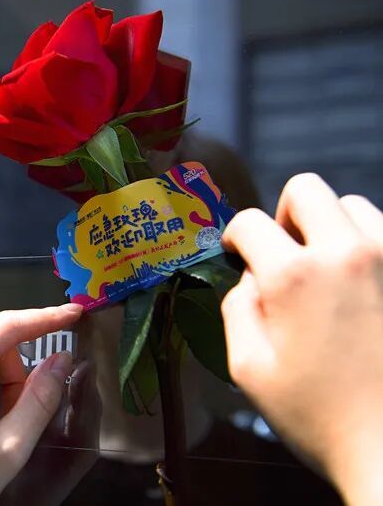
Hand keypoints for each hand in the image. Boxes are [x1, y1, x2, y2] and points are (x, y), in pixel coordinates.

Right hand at [221, 173, 382, 504]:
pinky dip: (369, 247)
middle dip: (285, 216)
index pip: (250, 222)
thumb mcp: (248, 369)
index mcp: (294, 276)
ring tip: (330, 273)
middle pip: (307, 190)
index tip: (239, 257)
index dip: (235, 238)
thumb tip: (250, 278)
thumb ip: (237, 309)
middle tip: (285, 254)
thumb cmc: (317, 415)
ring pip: (354, 206)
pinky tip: (363, 287)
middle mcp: (347, 253)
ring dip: (331, 230)